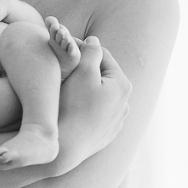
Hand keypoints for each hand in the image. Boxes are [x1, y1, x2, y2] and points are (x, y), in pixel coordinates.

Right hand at [54, 36, 131, 174]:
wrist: (66, 147)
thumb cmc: (73, 106)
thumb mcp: (82, 72)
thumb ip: (90, 52)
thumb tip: (94, 41)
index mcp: (122, 84)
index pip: (102, 55)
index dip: (82, 48)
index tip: (63, 48)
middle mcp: (125, 103)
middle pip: (102, 75)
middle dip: (85, 68)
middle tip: (63, 66)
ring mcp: (117, 120)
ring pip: (99, 94)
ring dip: (86, 87)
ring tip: (65, 86)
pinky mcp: (106, 133)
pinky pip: (96, 112)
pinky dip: (86, 105)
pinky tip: (71, 107)